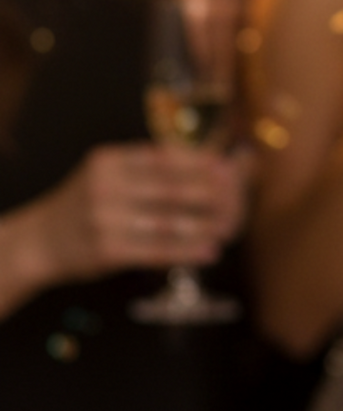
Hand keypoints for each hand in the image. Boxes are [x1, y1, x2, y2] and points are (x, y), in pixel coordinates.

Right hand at [36, 141, 248, 285]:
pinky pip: (157, 250)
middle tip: (237, 201)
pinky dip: (188, 251)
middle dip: (211, 195)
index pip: (166, 158)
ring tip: (230, 229)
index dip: (202, 164)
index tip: (228, 169)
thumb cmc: (87, 204)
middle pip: (172, 189)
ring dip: (206, 226)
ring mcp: (104, 219)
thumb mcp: (108, 173)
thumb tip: (212, 163)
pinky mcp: (106, 251)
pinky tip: (210, 252)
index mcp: (110, 160)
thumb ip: (148, 168)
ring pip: (169, 222)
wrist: (38, 242)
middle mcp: (106, 186)